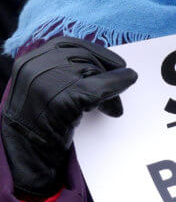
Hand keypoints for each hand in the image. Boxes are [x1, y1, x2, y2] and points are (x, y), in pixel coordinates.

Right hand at [1, 37, 137, 197]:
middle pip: (83, 59)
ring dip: (111, 88)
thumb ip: (63, 74)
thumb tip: (107, 68)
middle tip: (123, 87)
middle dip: (106, 73)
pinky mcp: (62, 100)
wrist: (25, 156)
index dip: (96, 52)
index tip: (116, 63)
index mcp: (28, 62)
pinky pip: (98, 89)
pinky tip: (120, 103)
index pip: (67, 45)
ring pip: (92, 72)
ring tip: (114, 107)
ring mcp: (46, 83)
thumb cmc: (37, 125)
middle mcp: (34, 68)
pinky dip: (114, 90)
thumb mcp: (43, 90)